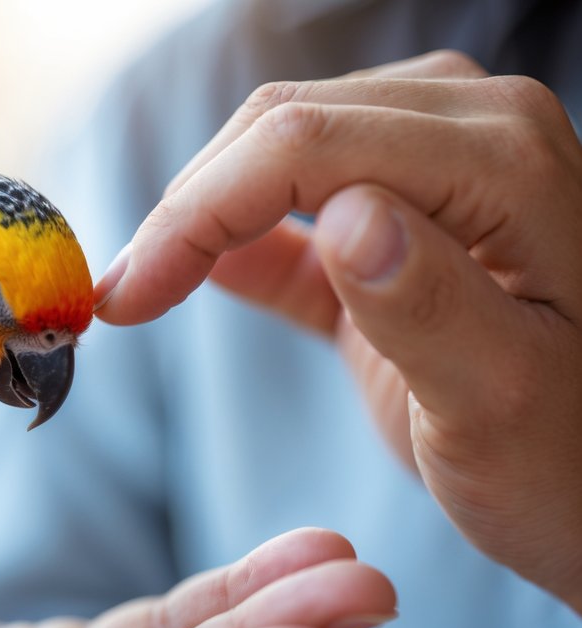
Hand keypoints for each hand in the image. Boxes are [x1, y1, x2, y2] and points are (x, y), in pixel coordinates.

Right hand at [95, 51, 581, 612]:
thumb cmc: (572, 469)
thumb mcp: (500, 403)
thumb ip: (428, 303)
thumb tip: (344, 217)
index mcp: (501, 163)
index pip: (303, 146)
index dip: (197, 213)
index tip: (125, 299)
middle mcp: (474, 137)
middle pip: (281, 132)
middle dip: (186, 212)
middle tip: (116, 302)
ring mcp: (440, 173)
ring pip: (278, 156)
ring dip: (202, 218)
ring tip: (140, 292)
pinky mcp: (406, 228)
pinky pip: (300, 211)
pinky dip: (240, 241)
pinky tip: (191, 276)